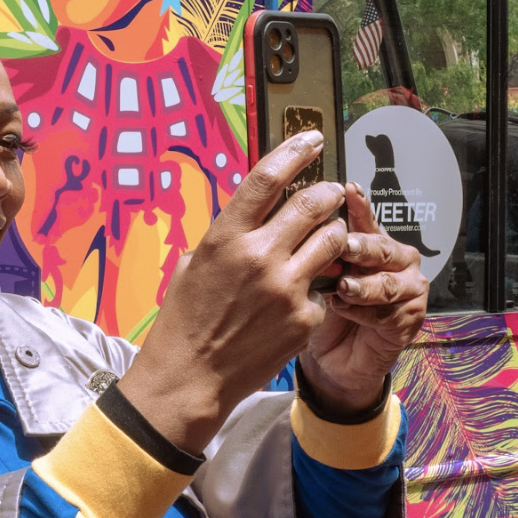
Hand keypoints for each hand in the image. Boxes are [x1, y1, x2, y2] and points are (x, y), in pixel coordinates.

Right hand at [120, 130, 348, 453]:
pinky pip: (327, 286)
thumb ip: (226, 236)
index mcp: (224, 237)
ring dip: (334, 234)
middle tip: (331, 192)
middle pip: (313, 202)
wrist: (190, 378)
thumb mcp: (191, 265)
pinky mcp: (305, 317)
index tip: (312, 138)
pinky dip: (321, 284)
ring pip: (334, 240)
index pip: (267, 177)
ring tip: (327, 240)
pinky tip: (304, 294)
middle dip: (328, 192)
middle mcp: (259, 256)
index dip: (294, 150)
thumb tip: (252, 213)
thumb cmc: (183, 321)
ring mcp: (286, 288)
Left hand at [300, 182, 428, 414]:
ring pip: (389, 282)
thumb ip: (318, 247)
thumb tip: (302, 215)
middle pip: (384, 248)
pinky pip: (388, 313)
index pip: (367, 220)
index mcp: (375, 243)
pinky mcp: (409, 321)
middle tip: (345, 247)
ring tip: (342, 287)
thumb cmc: (323, 307)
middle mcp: (397, 261)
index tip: (348, 190)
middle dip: (363, 247)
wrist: (332, 356)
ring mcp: (409, 290)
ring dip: (363, 285)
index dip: (359, 205)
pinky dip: (364, 312)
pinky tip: (344, 310)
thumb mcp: (316, 273)